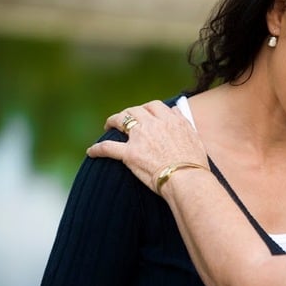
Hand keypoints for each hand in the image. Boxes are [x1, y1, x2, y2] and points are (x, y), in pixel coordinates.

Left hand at [86, 100, 208, 193]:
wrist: (187, 179)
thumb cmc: (194, 163)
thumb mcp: (194, 136)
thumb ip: (183, 120)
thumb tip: (175, 109)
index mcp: (170, 119)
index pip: (154, 106)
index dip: (146, 109)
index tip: (144, 114)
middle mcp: (153, 124)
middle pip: (135, 110)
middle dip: (128, 113)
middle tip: (124, 120)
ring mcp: (140, 138)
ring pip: (120, 121)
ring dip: (112, 122)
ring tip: (108, 127)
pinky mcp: (129, 154)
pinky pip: (108, 148)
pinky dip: (97, 150)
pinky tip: (91, 152)